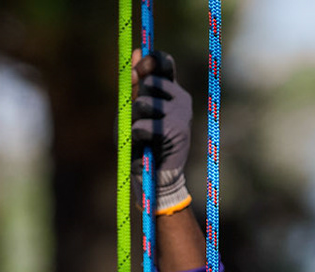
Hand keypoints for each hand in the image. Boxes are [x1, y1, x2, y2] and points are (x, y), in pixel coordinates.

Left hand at [132, 51, 192, 214]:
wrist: (153, 177)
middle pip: (151, 82)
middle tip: (139, 119)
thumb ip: (135, 84)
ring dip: (134, 120)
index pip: (164, 63)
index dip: (150, 60)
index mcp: (171, 92)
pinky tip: (144, 146)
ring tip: (141, 136)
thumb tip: (137, 51)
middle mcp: (181, 99)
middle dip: (136, 100)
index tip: (138, 69)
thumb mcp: (132, 110)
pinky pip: (143, 125)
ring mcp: (182, 114)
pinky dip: (136, 137)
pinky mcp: (178, 131)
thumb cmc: (141, 143)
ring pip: (145, 103)